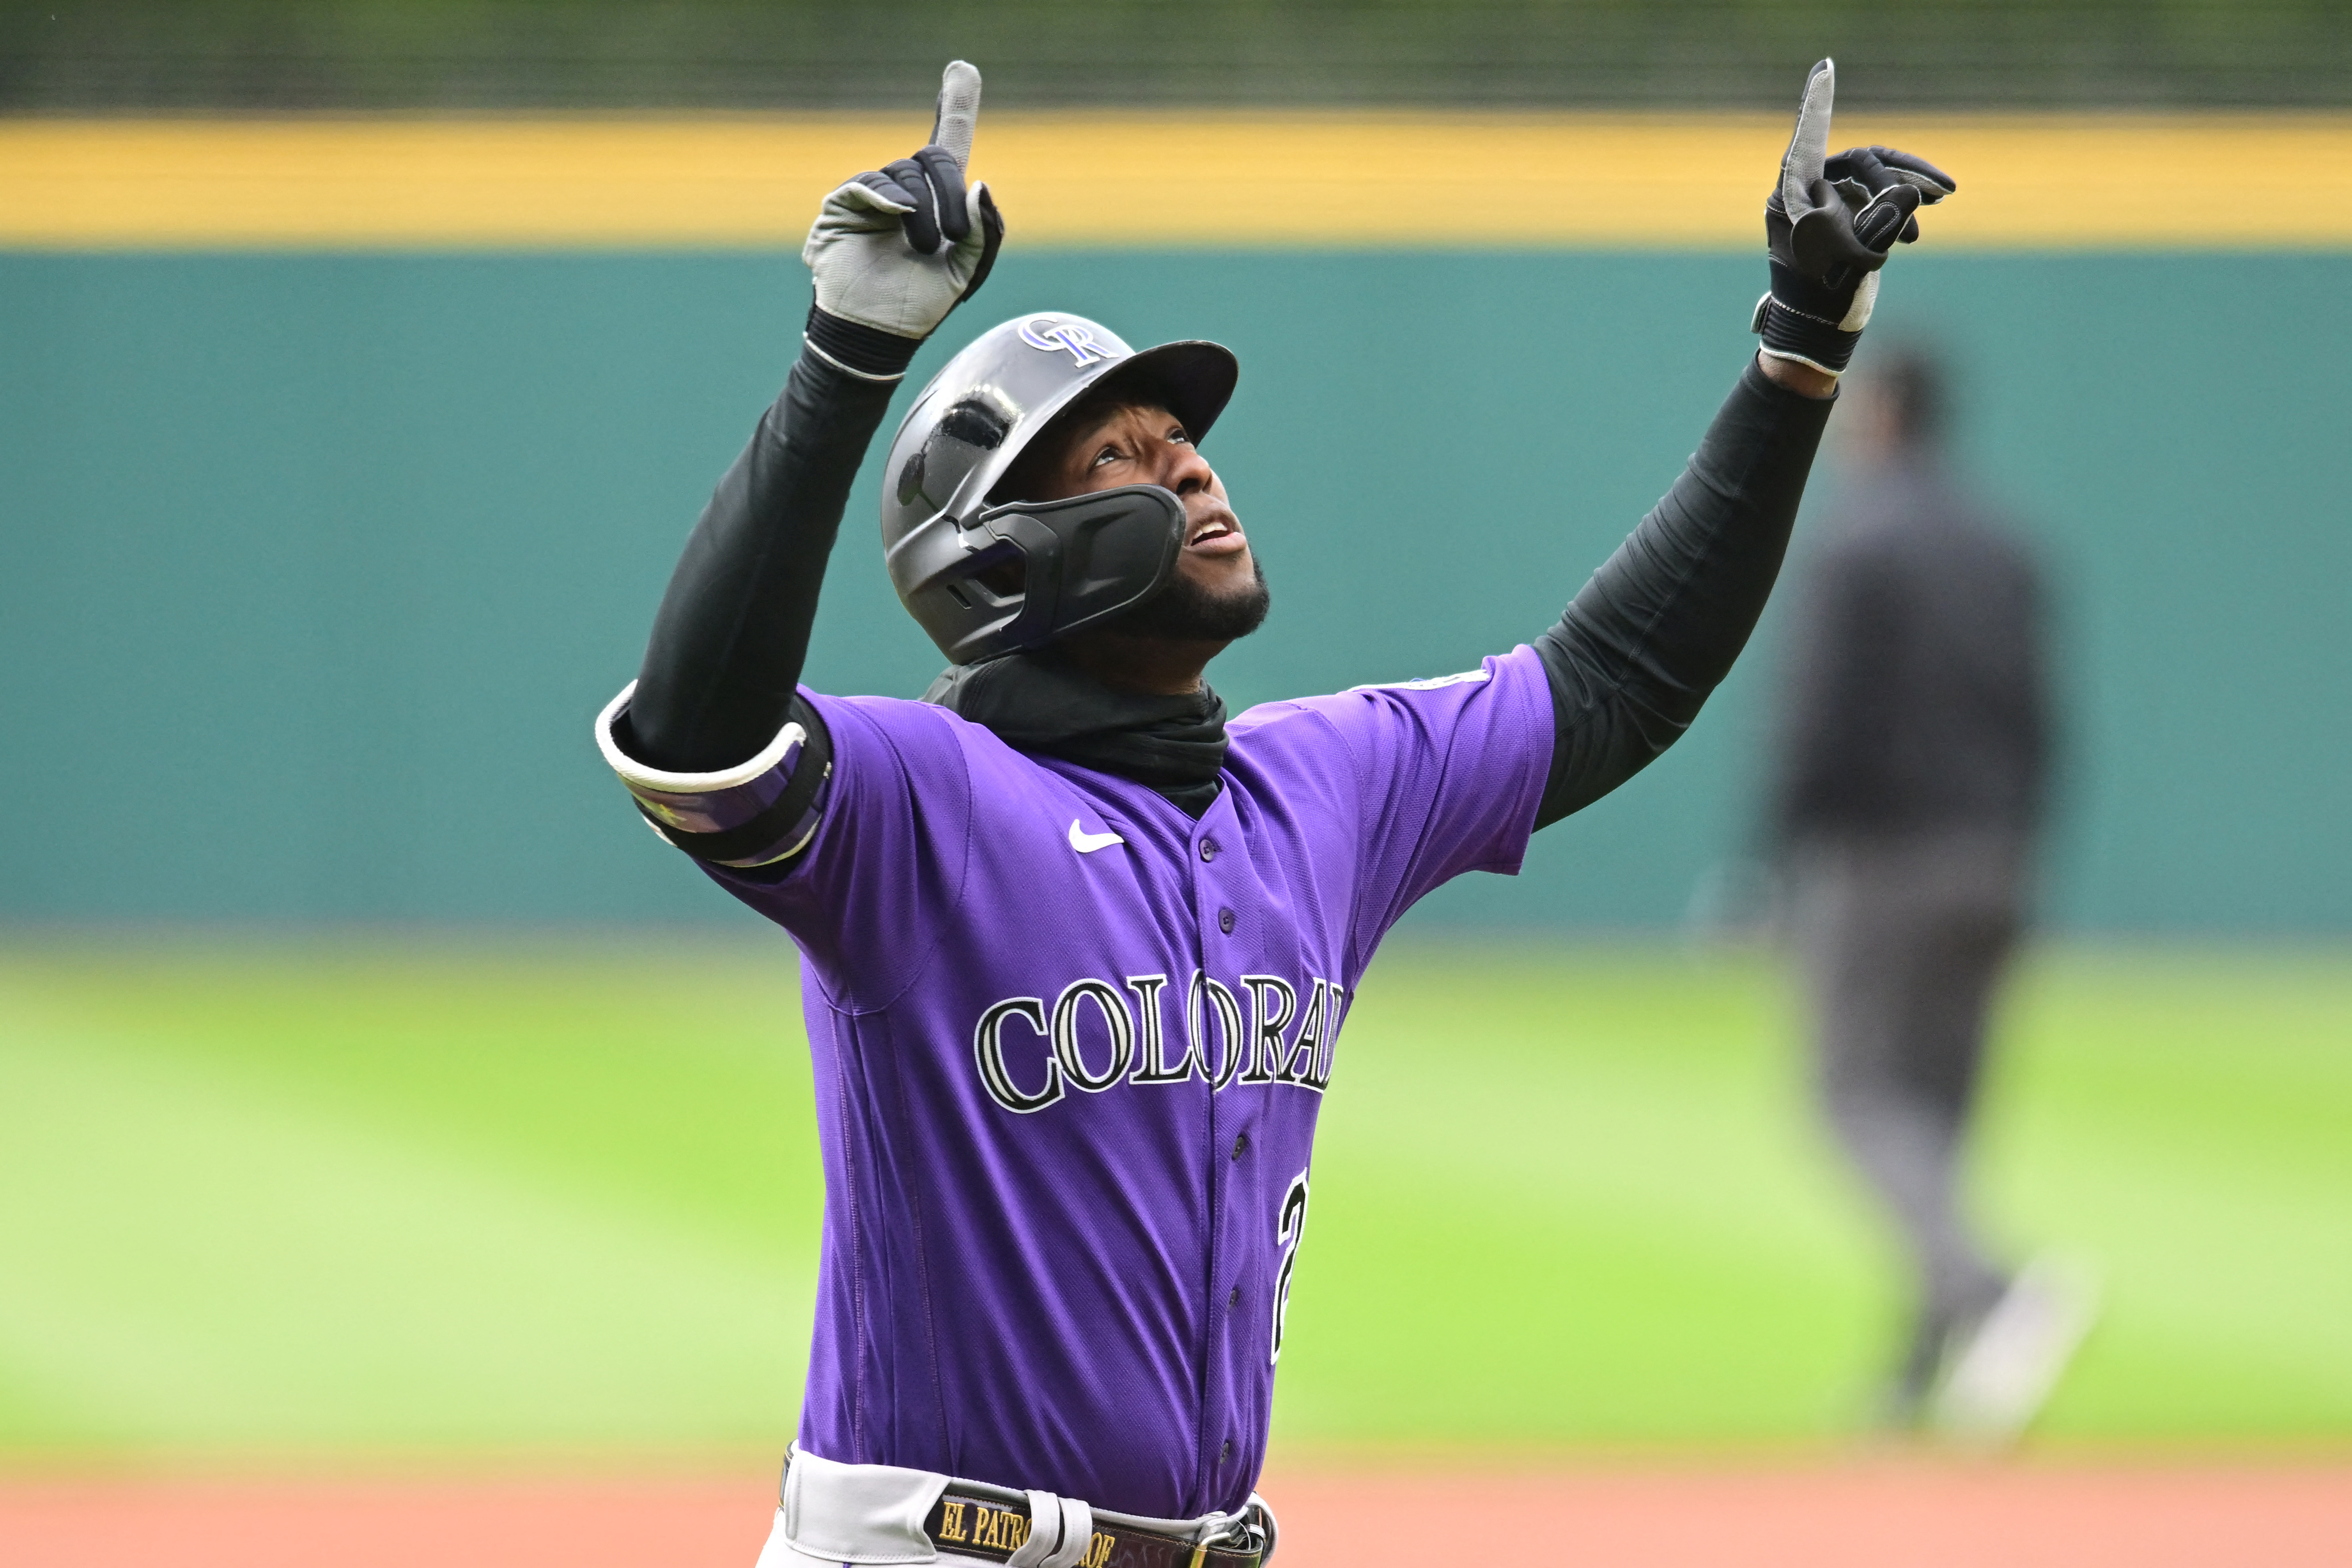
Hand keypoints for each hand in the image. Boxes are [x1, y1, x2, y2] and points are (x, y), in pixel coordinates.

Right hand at [802, 60, 1003, 351]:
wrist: (876, 335)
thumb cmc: (919, 306)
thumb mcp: (966, 271)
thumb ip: (982, 231)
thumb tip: (981, 184)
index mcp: (938, 202)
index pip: (949, 144)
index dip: (956, 105)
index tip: (963, 70)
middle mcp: (906, 192)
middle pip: (934, 155)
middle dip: (951, 187)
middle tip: (952, 230)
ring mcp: (873, 197)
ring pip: (905, 172)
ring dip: (922, 211)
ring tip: (919, 248)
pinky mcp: (843, 205)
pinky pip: (869, 183)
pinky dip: (889, 198)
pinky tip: (899, 218)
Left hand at [1752, 59, 1953, 379]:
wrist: (1818, 339)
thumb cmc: (1825, 303)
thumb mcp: (1857, 263)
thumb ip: (1885, 224)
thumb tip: (1911, 193)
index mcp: (1792, 197)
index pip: (1811, 139)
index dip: (1820, 103)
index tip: (1825, 68)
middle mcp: (1804, 196)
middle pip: (1858, 162)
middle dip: (1899, 174)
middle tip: (1940, 193)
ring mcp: (1824, 208)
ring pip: (1872, 179)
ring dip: (1907, 190)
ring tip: (1940, 203)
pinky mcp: (1843, 222)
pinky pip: (1875, 199)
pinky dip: (1900, 206)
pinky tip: (1922, 221)